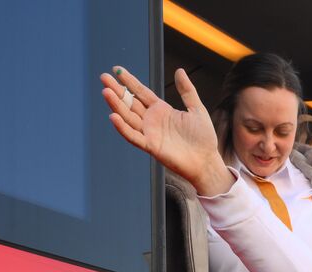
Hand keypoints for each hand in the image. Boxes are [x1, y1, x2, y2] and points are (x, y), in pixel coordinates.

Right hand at [100, 67, 234, 195]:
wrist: (207, 161)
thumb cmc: (203, 138)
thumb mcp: (196, 109)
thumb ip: (187, 91)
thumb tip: (179, 71)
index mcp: (161, 110)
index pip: (141, 92)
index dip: (129, 81)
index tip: (116, 69)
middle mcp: (152, 120)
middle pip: (130, 103)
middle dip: (117, 91)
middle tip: (104, 78)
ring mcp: (150, 133)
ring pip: (128, 117)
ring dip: (116, 105)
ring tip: (106, 92)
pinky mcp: (151, 146)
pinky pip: (133, 137)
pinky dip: (123, 128)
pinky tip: (113, 117)